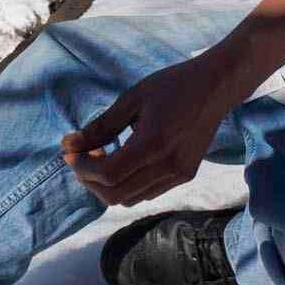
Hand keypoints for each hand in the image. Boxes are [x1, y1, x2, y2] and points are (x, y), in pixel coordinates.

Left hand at [60, 56, 235, 206]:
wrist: (216, 87)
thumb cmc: (172, 85)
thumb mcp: (131, 99)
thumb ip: (100, 126)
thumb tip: (69, 145)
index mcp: (153, 144)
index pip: (108, 174)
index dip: (82, 168)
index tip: (70, 153)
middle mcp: (168, 167)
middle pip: (115, 195)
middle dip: (90, 180)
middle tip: (83, 155)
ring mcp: (179, 175)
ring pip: (130, 199)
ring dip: (108, 185)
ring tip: (104, 155)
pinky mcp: (185, 176)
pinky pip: (147, 193)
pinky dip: (127, 184)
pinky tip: (124, 159)